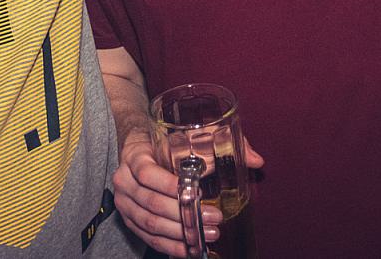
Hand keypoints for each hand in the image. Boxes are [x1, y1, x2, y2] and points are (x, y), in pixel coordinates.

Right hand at [112, 132, 263, 256]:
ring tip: (209, 234)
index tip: (198, 192)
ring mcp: (125, 203)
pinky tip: (192, 249)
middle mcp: (124, 180)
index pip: (148, 173)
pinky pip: (149, 238)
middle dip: (185, 215)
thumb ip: (221, 141)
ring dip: (181, 234)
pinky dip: (172, 246)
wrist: (137, 146)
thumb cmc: (164, 139)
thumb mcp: (187, 133)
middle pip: (152, 204)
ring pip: (150, 225)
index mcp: (134, 155)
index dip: (171, 186)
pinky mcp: (130, 220)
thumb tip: (256, 160)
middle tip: (214, 218)